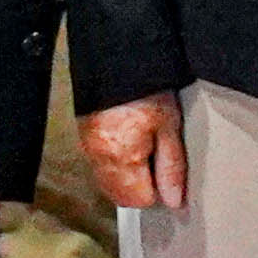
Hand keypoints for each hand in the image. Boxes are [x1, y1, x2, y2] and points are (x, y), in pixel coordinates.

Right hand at [81, 93, 182, 212]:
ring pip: (108, 183)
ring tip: (142, 148)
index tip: (165, 171)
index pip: (139, 200)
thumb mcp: (169, 126)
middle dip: (140, 188)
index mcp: (123, 158)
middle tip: (156, 159)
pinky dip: (114, 162)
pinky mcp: (84, 136)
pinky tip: (128, 142)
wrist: (118, 57)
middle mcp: (100, 158)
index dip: (158, 190)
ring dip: (126, 177)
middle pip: (120, 197)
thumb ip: (172, 167)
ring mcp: (88, 148)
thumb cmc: (146, 88)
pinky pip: (99, 165)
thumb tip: (174, 199)